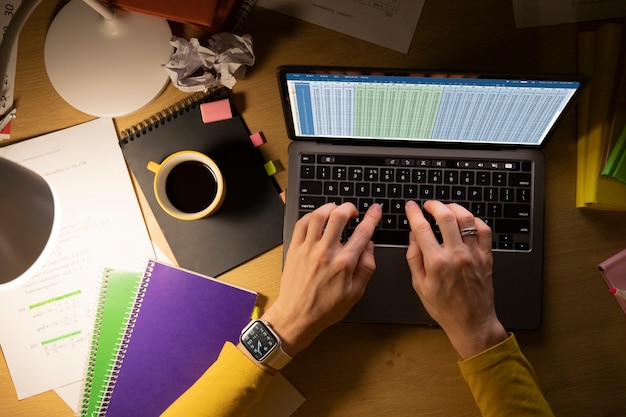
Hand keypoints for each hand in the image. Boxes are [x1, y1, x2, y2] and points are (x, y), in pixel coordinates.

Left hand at [262, 202, 381, 356]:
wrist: (297, 316)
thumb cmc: (326, 308)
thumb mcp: (355, 293)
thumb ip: (366, 268)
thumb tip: (370, 246)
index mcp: (344, 264)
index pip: (363, 232)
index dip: (372, 217)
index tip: (375, 210)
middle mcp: (325, 252)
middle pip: (339, 216)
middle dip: (349, 207)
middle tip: (353, 211)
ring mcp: (308, 249)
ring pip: (318, 215)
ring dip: (329, 208)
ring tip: (335, 211)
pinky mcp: (295, 249)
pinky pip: (302, 224)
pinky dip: (311, 216)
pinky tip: (317, 219)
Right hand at [405, 200, 506, 358]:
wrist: (472, 322)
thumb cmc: (444, 308)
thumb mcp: (419, 285)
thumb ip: (414, 257)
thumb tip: (413, 235)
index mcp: (436, 263)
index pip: (422, 228)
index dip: (414, 213)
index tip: (410, 207)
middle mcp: (456, 255)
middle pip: (445, 217)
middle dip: (434, 205)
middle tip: (428, 205)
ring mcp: (473, 254)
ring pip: (466, 218)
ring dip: (454, 208)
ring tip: (446, 209)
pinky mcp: (486, 256)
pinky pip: (483, 230)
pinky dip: (474, 220)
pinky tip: (466, 221)